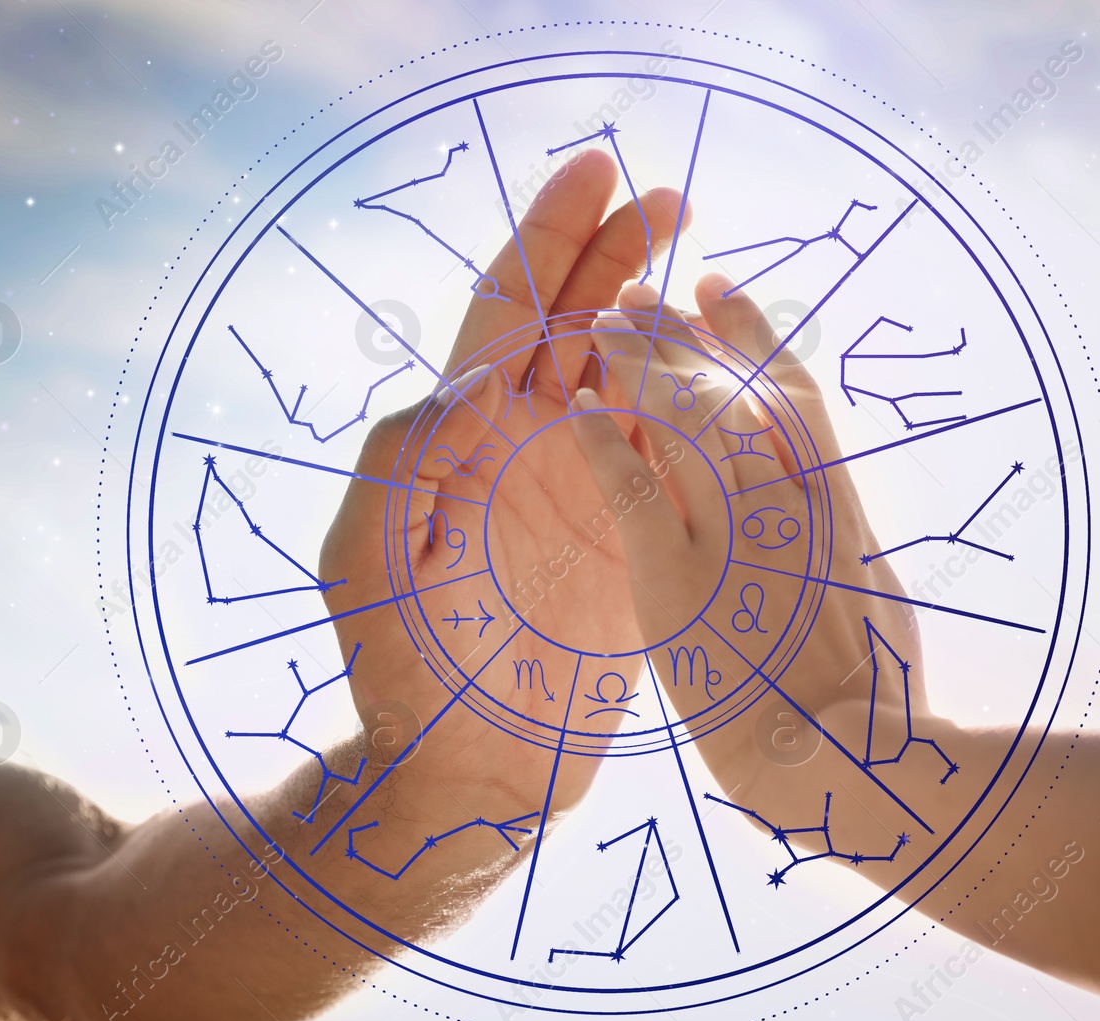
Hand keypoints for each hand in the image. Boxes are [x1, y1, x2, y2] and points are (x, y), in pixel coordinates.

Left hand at [317, 150, 687, 832]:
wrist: (470, 772)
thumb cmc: (404, 672)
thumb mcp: (369, 559)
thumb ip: (404, 458)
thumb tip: (471, 379)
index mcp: (463, 435)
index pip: (508, 308)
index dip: (550, 235)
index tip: (597, 169)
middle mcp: (525, 446)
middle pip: (579, 320)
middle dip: (621, 251)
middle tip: (675, 197)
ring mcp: (585, 487)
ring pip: (635, 374)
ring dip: (669, 316)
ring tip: (708, 271)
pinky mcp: (636, 535)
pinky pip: (678, 448)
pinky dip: (704, 400)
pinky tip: (731, 366)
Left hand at [568, 275, 967, 863]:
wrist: (848, 768)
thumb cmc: (875, 705)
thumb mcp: (880, 601)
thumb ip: (843, 541)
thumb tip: (829, 499)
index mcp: (838, 508)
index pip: (789, 395)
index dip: (753, 335)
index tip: (723, 292)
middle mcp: (790, 503)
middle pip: (730, 387)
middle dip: (685, 330)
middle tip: (648, 289)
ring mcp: (738, 536)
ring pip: (686, 419)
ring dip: (643, 362)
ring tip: (610, 318)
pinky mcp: (681, 580)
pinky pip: (636, 490)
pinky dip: (605, 442)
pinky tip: (577, 407)